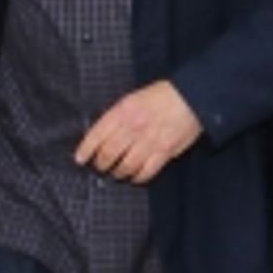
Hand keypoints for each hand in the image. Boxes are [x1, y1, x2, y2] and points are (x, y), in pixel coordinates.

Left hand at [74, 80, 202, 184]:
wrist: (192, 96)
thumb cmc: (162, 95)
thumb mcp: (134, 98)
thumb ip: (118, 115)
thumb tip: (104, 134)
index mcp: (123, 111)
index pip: (97, 134)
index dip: (86, 149)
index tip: (80, 158)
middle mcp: (134, 127)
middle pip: (109, 154)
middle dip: (101, 164)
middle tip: (100, 166)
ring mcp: (149, 141)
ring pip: (125, 166)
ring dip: (118, 172)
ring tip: (117, 172)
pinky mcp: (164, 152)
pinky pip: (146, 172)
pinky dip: (138, 177)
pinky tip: (135, 176)